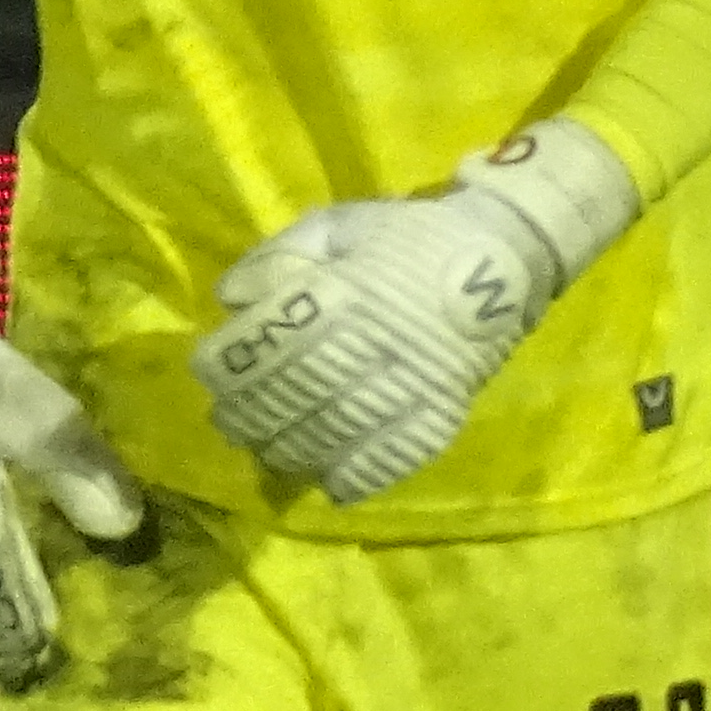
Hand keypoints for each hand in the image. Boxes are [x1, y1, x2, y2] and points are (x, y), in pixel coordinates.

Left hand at [193, 118, 639, 504]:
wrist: (502, 252)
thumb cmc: (407, 238)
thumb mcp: (339, 225)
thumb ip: (279, 255)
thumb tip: (229, 299)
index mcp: (347, 291)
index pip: (273, 340)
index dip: (230, 363)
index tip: (208, 374)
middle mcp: (376, 340)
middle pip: (299, 393)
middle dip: (252, 415)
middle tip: (229, 423)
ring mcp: (414, 380)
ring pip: (340, 431)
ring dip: (292, 451)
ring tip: (268, 454)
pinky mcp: (445, 408)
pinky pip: (398, 453)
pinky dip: (360, 476)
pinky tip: (330, 485)